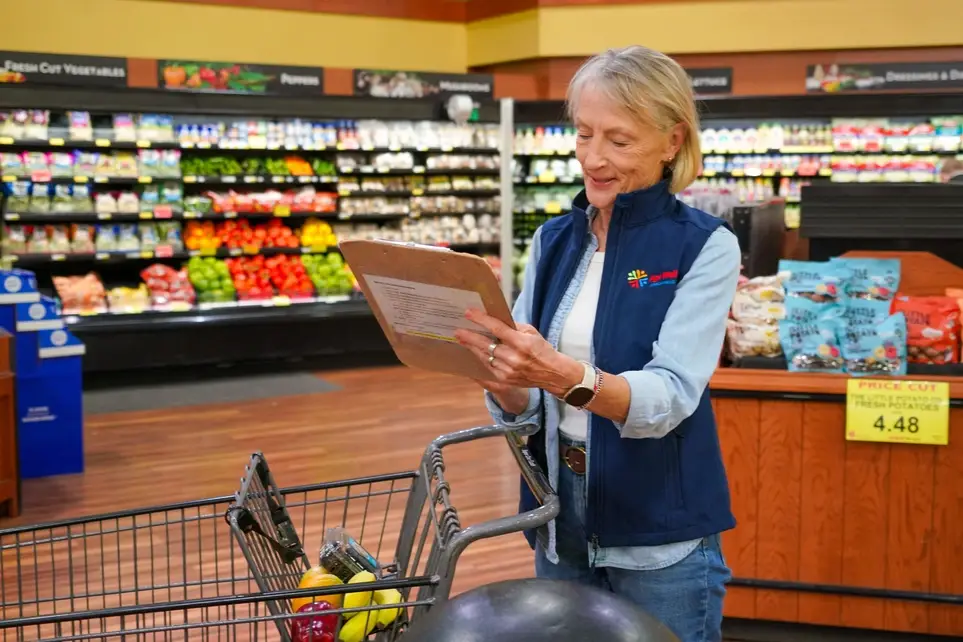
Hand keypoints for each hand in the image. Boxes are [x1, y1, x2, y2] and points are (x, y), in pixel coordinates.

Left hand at [454, 308, 582, 397]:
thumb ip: (514, 327)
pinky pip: (488, 367)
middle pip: (487, 345)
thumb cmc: (542, 349)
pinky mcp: (505, 379)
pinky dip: (481, 358)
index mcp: (522, 342)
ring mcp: (508, 370)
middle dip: (470, 337)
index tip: (469, 313)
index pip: (497, 329)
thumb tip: (495, 321)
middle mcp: (514, 357)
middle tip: (458, 330)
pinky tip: (474, 351)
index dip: (482, 320)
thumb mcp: (532, 332)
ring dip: (472, 348)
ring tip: (462, 339)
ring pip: (485, 357)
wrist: (552, 373)